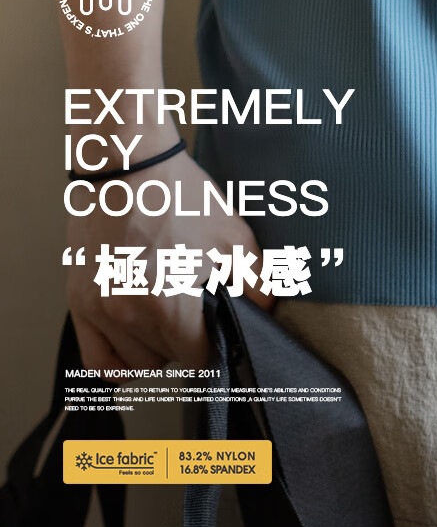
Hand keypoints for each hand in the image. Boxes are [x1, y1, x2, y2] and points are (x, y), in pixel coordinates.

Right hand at [67, 146, 273, 368]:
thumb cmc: (176, 194)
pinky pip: (99, 361)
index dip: (216, 347)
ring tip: (169, 318)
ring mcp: (100, 310)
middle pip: (169, 360)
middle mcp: (128, 314)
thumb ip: (256, 282)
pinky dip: (119, 362)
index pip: (199, 358)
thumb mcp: (232, 235)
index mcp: (167, 303)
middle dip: (188, 342)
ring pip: (137, 363)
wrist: (126, 163)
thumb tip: (266, 312)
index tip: (220, 333)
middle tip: (197, 314)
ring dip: (157, 349)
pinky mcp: (80, 302)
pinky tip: (137, 342)